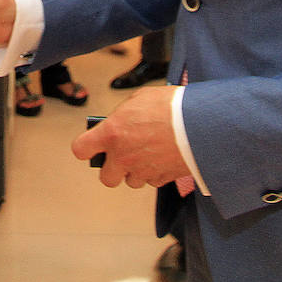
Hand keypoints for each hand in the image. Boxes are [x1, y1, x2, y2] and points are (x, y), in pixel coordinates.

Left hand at [72, 85, 188, 188]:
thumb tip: (119, 122)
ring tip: (148, 153)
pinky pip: (152, 181)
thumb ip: (123, 115)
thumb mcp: (139, 99)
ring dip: (136, 171)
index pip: (81, 149)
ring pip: (131, 181)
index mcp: (111, 133)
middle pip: (106, 178)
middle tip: (122, 156)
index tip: (92, 146)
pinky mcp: (161, 179)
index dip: (86, 148)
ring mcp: (142, 171)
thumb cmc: (169, 106)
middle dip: (113, 169)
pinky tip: (163, 157)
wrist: (199, 123)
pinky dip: (155, 173)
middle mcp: (123, 157)